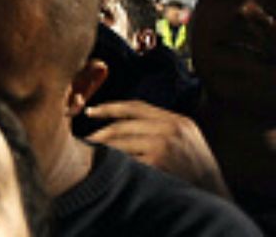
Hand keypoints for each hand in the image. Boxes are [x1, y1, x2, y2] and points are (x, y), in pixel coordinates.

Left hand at [85, 101, 230, 196]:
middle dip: (101, 133)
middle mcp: (170, 129)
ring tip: (92, 154)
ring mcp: (164, 145)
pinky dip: (116, 163)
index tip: (90, 111)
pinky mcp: (158, 162)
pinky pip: (127, 160)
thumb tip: (123, 120)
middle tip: (86, 140)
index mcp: (177, 120)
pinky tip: (108, 167)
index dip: (109, 107)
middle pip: (123, 126)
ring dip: (104, 150)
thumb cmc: (196, 167)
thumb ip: (162, 125)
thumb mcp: (187, 138)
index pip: (135, 106)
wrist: (214, 192)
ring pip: (121, 143)